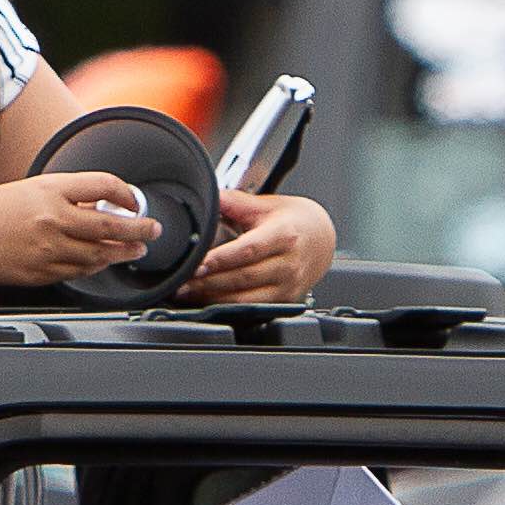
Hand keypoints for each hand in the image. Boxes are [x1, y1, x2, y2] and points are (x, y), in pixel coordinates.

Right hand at [0, 169, 159, 286]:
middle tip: (153, 230)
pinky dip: (95, 267)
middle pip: (111, 224)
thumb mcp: (29, 190)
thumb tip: (99, 206)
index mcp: (50, 190)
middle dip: (140, 229)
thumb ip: (65, 198)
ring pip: (99, 254)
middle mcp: (52, 219)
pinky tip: (102, 262)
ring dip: (122, 252)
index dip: (127, 195)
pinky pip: (78, 272)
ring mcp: (48, 249)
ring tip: (135, 249)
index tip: (134, 200)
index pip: (104, 186)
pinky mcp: (41, 273)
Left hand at [182, 189, 334, 303]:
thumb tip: (208, 196)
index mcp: (284, 236)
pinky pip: (252, 307)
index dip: (221, 259)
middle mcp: (288, 264)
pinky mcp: (284, 300)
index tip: (197, 264)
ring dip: (214, 297)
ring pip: (246, 298)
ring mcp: (288, 285)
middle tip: (181, 282)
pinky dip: (227, 306)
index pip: (248, 250)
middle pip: (243, 277)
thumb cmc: (295, 221)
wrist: (323, 238)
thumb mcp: (266, 205)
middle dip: (209, 282)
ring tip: (188, 292)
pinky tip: (208, 300)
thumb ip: (235, 202)